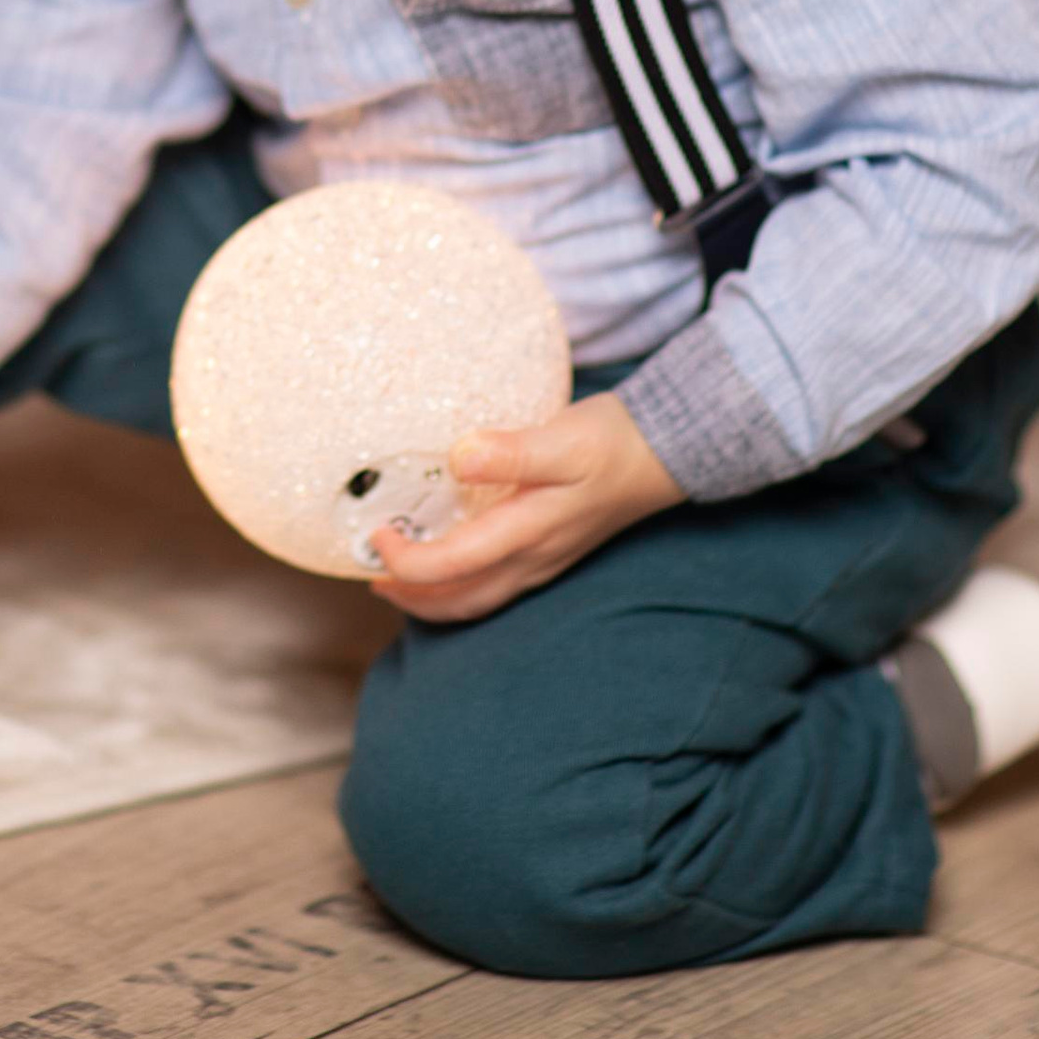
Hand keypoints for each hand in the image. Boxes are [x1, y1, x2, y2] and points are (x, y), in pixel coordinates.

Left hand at [369, 392, 681, 623]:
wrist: (665, 450)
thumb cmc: (612, 441)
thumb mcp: (561, 439)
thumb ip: (510, 451)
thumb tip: (458, 458)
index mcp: (528, 533)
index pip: (453, 566)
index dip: (407, 561)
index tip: (377, 536)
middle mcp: (534, 558)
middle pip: (462, 600)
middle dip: (413, 597)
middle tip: (373, 576)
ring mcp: (545, 560)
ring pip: (479, 599)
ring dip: (435, 598)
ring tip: (398, 579)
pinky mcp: (551, 550)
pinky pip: (496, 585)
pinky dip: (461, 585)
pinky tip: (449, 562)